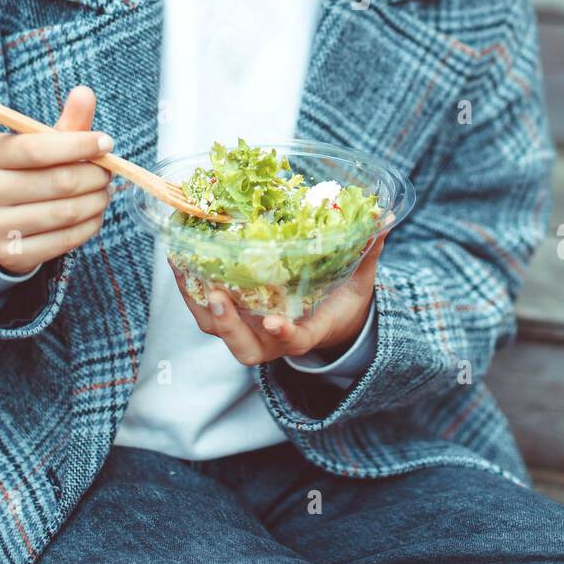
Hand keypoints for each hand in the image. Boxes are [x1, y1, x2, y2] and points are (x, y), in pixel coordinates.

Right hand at [0, 85, 113, 273]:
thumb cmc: (21, 173)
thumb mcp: (35, 145)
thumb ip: (64, 124)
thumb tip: (85, 93)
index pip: (39, 149)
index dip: (79, 145)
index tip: (106, 143)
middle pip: (60, 182)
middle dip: (96, 176)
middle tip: (108, 173)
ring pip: (67, 213)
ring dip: (97, 201)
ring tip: (104, 192)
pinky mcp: (11, 255)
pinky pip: (65, 240)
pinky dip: (90, 226)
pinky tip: (94, 214)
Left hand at [174, 225, 390, 366]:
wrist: (327, 322)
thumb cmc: (342, 300)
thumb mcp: (360, 279)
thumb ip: (369, 251)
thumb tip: (385, 216)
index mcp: (308, 331)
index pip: (296, 341)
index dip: (285, 335)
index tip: (275, 322)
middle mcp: (273, 338)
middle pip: (245, 347)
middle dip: (228, 326)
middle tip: (216, 297)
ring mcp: (250, 329)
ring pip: (217, 329)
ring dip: (196, 303)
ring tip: (182, 266)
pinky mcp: (233, 315)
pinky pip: (204, 309)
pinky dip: (188, 286)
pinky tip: (178, 256)